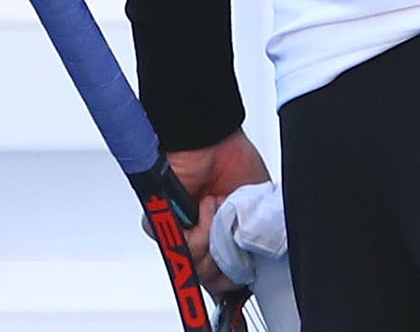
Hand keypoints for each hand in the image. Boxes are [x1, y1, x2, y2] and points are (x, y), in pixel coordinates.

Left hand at [164, 129, 269, 298]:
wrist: (215, 140)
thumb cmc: (235, 164)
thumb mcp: (257, 208)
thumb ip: (255, 239)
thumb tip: (253, 272)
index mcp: (222, 240)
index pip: (225, 277)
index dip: (235, 276)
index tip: (245, 268)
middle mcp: (201, 241)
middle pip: (212, 278)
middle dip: (227, 259)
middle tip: (233, 230)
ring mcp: (181, 235)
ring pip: (197, 265)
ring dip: (214, 237)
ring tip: (220, 207)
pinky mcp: (162, 225)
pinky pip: (179, 246)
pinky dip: (198, 228)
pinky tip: (205, 205)